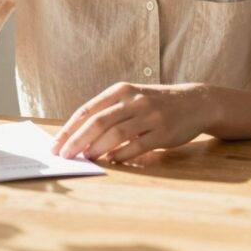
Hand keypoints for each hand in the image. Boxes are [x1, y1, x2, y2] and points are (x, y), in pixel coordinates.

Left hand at [50, 82, 214, 163]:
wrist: (194, 102)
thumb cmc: (156, 103)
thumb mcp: (132, 98)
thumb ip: (109, 112)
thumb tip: (78, 136)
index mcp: (122, 90)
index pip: (88, 110)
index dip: (69, 129)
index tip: (56, 144)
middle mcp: (134, 100)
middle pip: (98, 122)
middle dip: (77, 140)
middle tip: (64, 155)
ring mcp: (150, 116)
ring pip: (116, 133)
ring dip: (97, 148)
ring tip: (85, 158)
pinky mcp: (163, 132)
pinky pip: (138, 145)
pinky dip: (121, 154)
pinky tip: (111, 161)